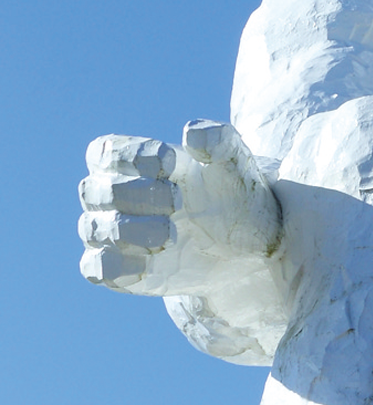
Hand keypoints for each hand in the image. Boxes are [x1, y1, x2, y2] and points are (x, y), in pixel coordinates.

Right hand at [79, 120, 281, 295]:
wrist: (246, 244)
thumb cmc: (231, 193)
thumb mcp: (234, 162)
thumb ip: (219, 140)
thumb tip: (193, 134)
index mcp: (131, 162)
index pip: (104, 152)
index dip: (131, 157)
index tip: (172, 164)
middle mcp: (111, 196)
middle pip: (94, 190)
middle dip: (137, 195)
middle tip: (178, 203)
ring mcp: (112, 233)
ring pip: (93, 229)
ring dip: (128, 231)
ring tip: (171, 235)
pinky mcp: (119, 270)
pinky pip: (95, 268)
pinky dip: (113, 266)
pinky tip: (149, 263)